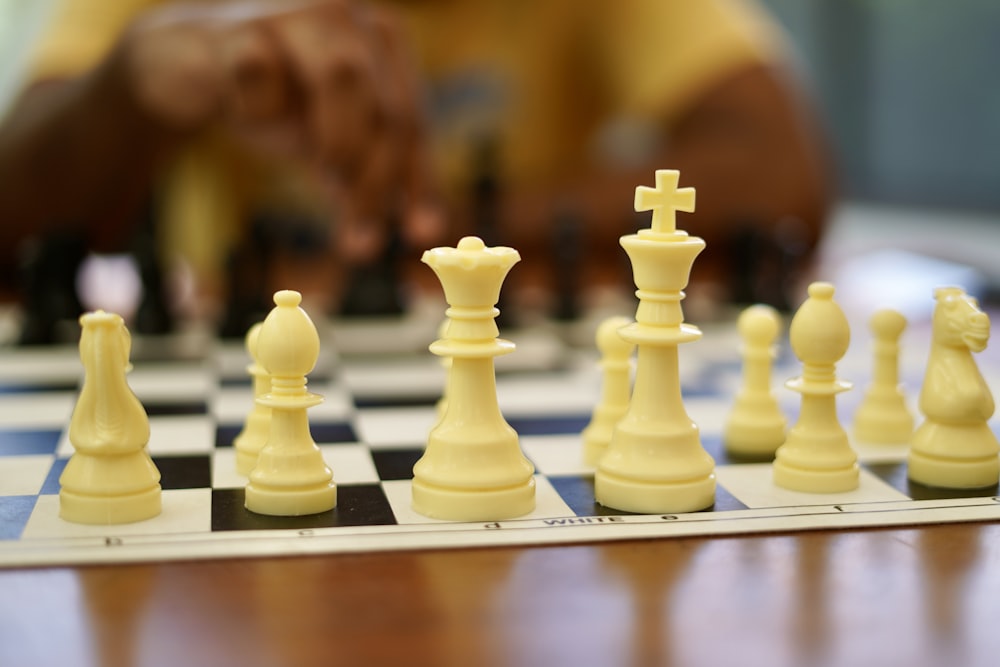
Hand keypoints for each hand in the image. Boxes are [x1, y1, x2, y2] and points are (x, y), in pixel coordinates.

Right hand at [124, 0, 442, 260]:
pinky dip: (261, 109)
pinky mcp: (238, 28)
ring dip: (340, 144)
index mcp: (381, 41)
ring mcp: (293, 16)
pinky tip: (250, 116)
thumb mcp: (330, 141)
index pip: (410, 119)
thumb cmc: (275, 99)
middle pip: (385, 106)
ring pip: (340, 76)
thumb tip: (425, 229)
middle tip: (363, 238)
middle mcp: (346, 18)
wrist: (188, 62)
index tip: (419, 232)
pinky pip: (260, 74)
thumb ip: (370, 177)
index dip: (419, 180)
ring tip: (326, 177)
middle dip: (378, 179)